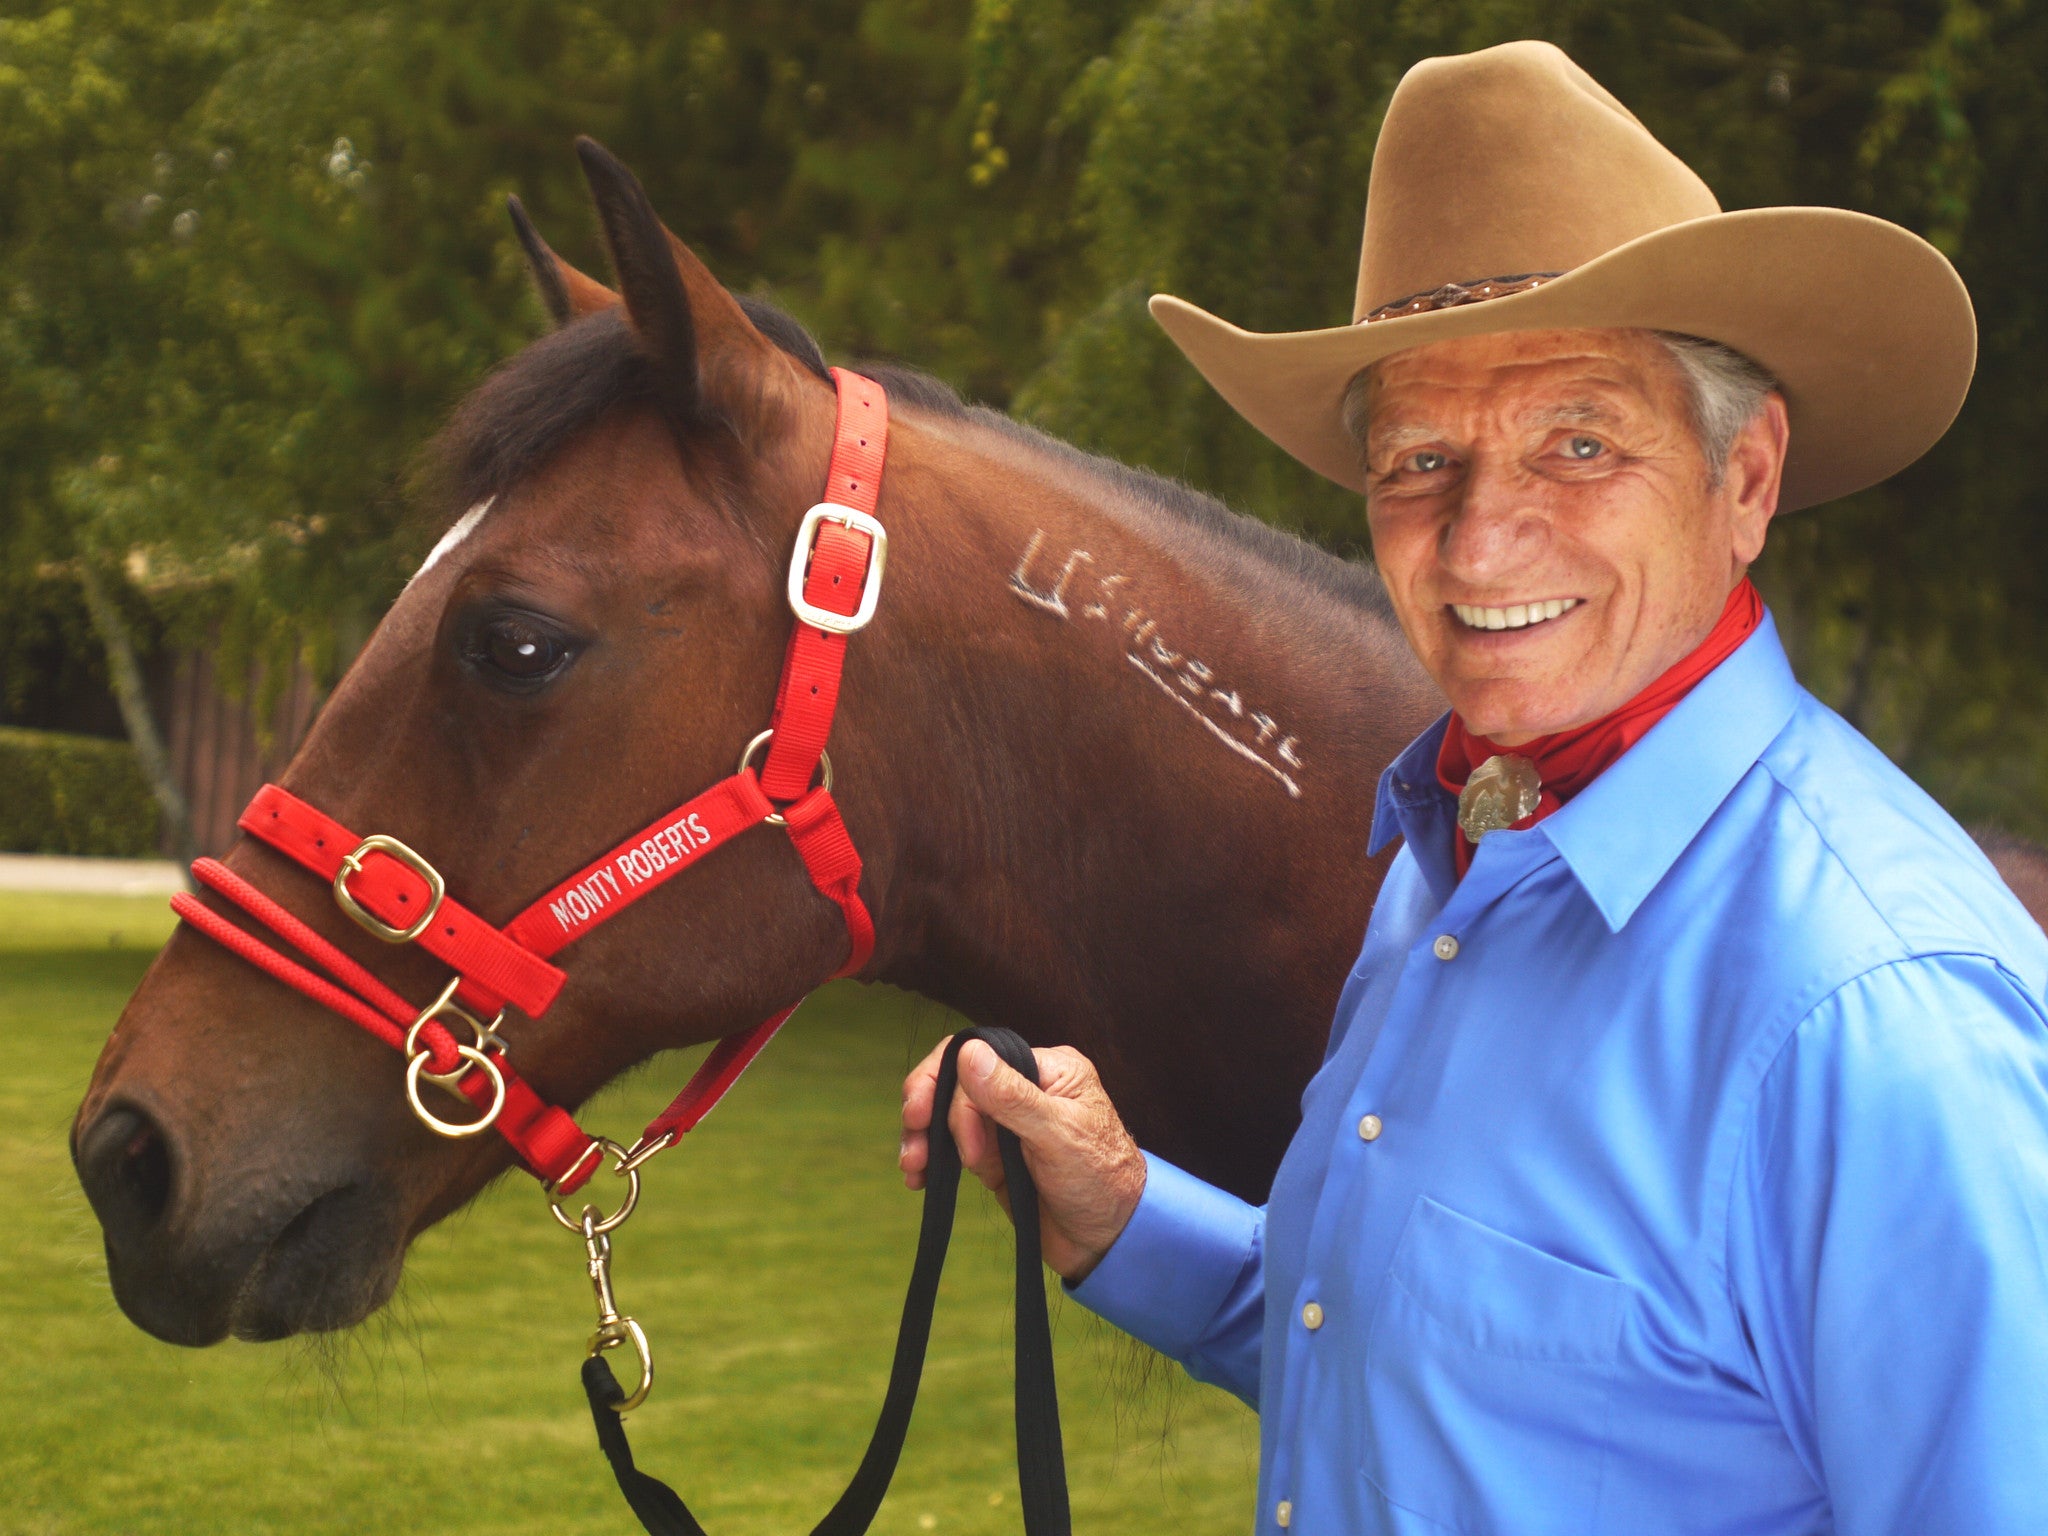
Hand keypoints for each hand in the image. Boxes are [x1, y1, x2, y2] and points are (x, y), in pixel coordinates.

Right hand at [900, 1036, 1145, 1283]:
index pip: (981, 1055)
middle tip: (915, 1145)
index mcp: (1047, 1069)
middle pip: (958, 1083)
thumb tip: (969, 1052)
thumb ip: (1013, 1097)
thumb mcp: (1058, 1136)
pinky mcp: (995, 1158)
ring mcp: (1007, 1125)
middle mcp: (1024, 1090)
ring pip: (949, 1116)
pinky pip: (953, 1148)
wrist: (1110, 1241)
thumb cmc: (1102, 1182)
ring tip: (914, 1168)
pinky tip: (919, 1179)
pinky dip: (933, 1159)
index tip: (920, 1112)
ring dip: (925, 1138)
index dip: (944, 1080)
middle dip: (930, 1111)